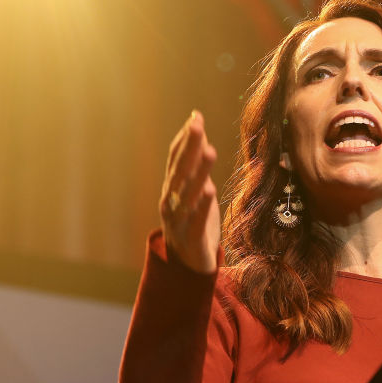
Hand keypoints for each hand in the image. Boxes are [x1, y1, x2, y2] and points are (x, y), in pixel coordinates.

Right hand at [159, 110, 219, 273]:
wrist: (188, 265)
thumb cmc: (194, 220)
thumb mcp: (194, 188)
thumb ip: (195, 160)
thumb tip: (197, 124)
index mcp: (171, 188)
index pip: (175, 159)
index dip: (184, 138)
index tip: (196, 117)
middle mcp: (171, 202)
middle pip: (180, 171)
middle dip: (189, 148)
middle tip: (197, 126)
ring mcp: (180, 221)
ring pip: (188, 194)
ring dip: (199, 173)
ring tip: (210, 152)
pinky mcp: (193, 239)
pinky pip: (197, 220)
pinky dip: (202, 206)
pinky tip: (210, 191)